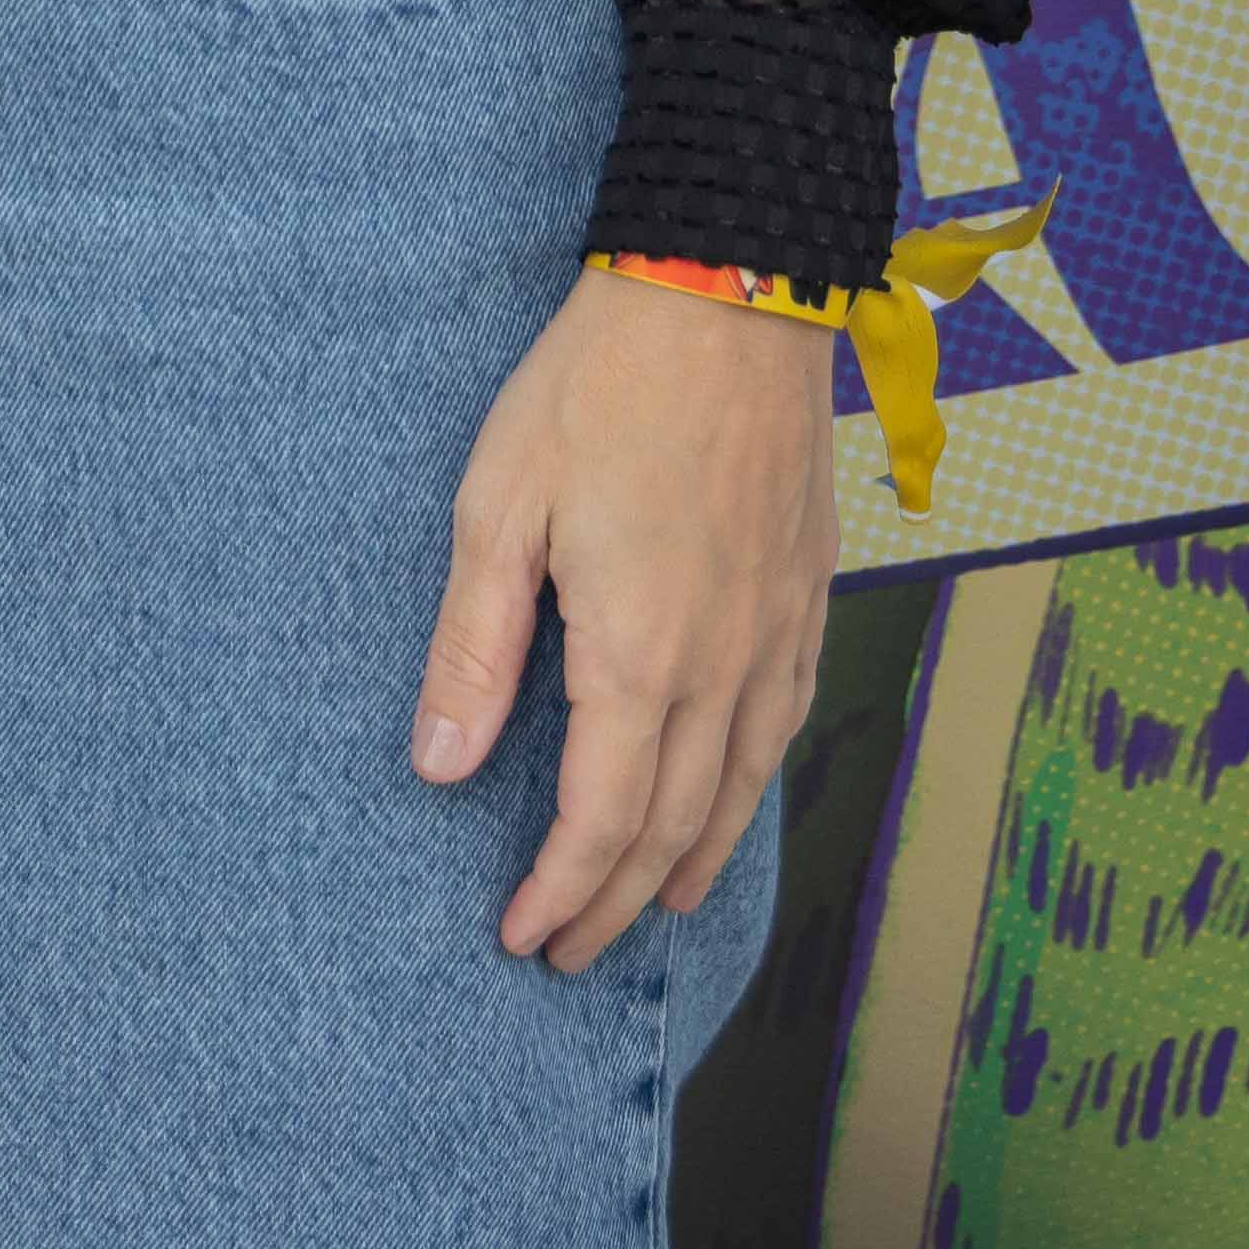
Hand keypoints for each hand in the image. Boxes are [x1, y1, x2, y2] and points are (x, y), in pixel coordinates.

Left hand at [409, 269, 833, 972]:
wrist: (730, 297)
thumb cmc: (598, 389)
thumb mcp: (498, 506)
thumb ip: (475, 645)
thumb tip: (441, 766)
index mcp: (638, 654)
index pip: (601, 821)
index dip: (562, 893)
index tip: (520, 936)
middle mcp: (722, 666)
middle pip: (673, 829)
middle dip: (617, 904)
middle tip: (568, 950)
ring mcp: (777, 634)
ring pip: (740, 791)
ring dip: (692, 866)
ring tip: (654, 912)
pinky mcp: (807, 595)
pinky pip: (784, 726)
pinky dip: (751, 791)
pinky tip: (731, 797)